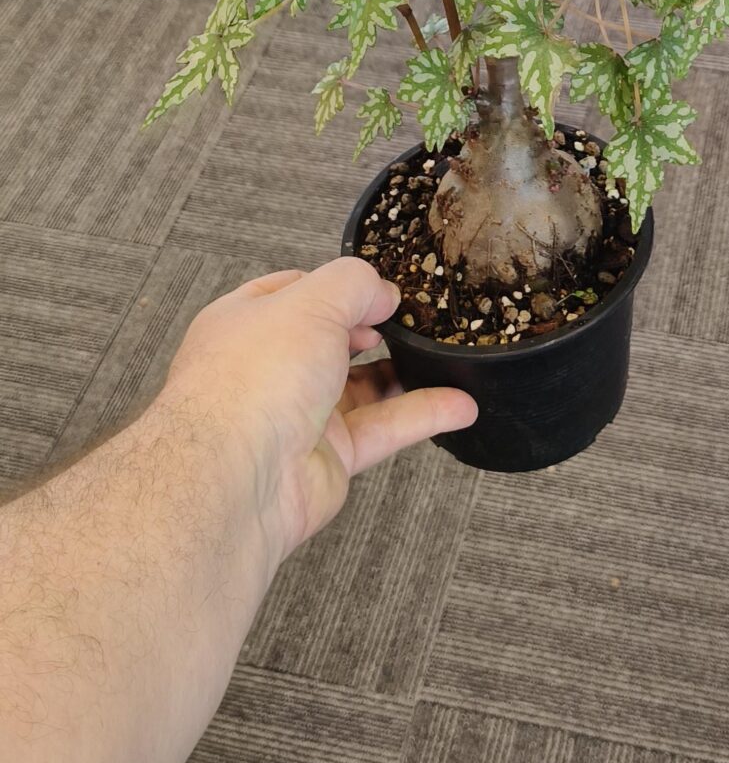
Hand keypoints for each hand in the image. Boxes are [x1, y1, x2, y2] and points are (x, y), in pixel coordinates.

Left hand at [162, 259, 476, 565]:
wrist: (237, 477)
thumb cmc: (252, 381)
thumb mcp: (311, 302)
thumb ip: (354, 285)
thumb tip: (382, 293)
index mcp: (248, 323)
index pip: (296, 293)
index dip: (339, 287)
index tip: (381, 287)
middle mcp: (270, 369)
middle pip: (332, 341)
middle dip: (373, 330)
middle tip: (415, 320)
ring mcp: (298, 416)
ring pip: (363, 388)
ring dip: (406, 373)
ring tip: (447, 356)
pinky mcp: (328, 458)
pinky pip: (383, 430)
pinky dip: (421, 416)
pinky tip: (459, 404)